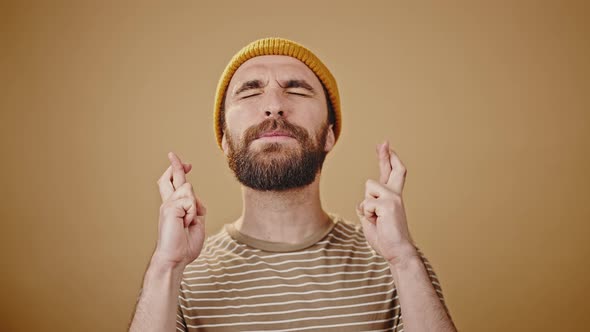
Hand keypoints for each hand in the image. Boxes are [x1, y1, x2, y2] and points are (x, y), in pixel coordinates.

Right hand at [153, 152, 206, 267]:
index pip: (172, 186)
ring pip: (188, 190)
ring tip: (188, 223)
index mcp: (173, 208)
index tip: (186, 164)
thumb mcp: (196, 223)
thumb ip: (196, 209)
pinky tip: (185, 223)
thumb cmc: (184, 245)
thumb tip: (195, 198)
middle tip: (173, 155)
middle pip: (170, 179)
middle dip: (175, 166)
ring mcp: (167, 205)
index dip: (178, 173)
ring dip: (194, 208)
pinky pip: (189, 201)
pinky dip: (192, 213)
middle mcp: (168, 204)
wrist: (175, 258)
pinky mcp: (169, 208)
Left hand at [356, 141, 417, 266]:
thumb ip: (368, 208)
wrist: (397, 251)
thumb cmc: (384, 238)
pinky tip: (377, 222)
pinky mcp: (389, 204)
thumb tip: (362, 202)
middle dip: (386, 155)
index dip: (388, 159)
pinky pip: (366, 203)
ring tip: (376, 219)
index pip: (391, 174)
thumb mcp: (371, 220)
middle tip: (384, 141)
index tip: (386, 146)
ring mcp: (393, 198)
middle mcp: (395, 195)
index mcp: (392, 197)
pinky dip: (367, 214)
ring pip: (368, 188)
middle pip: (392, 170)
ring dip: (366, 205)